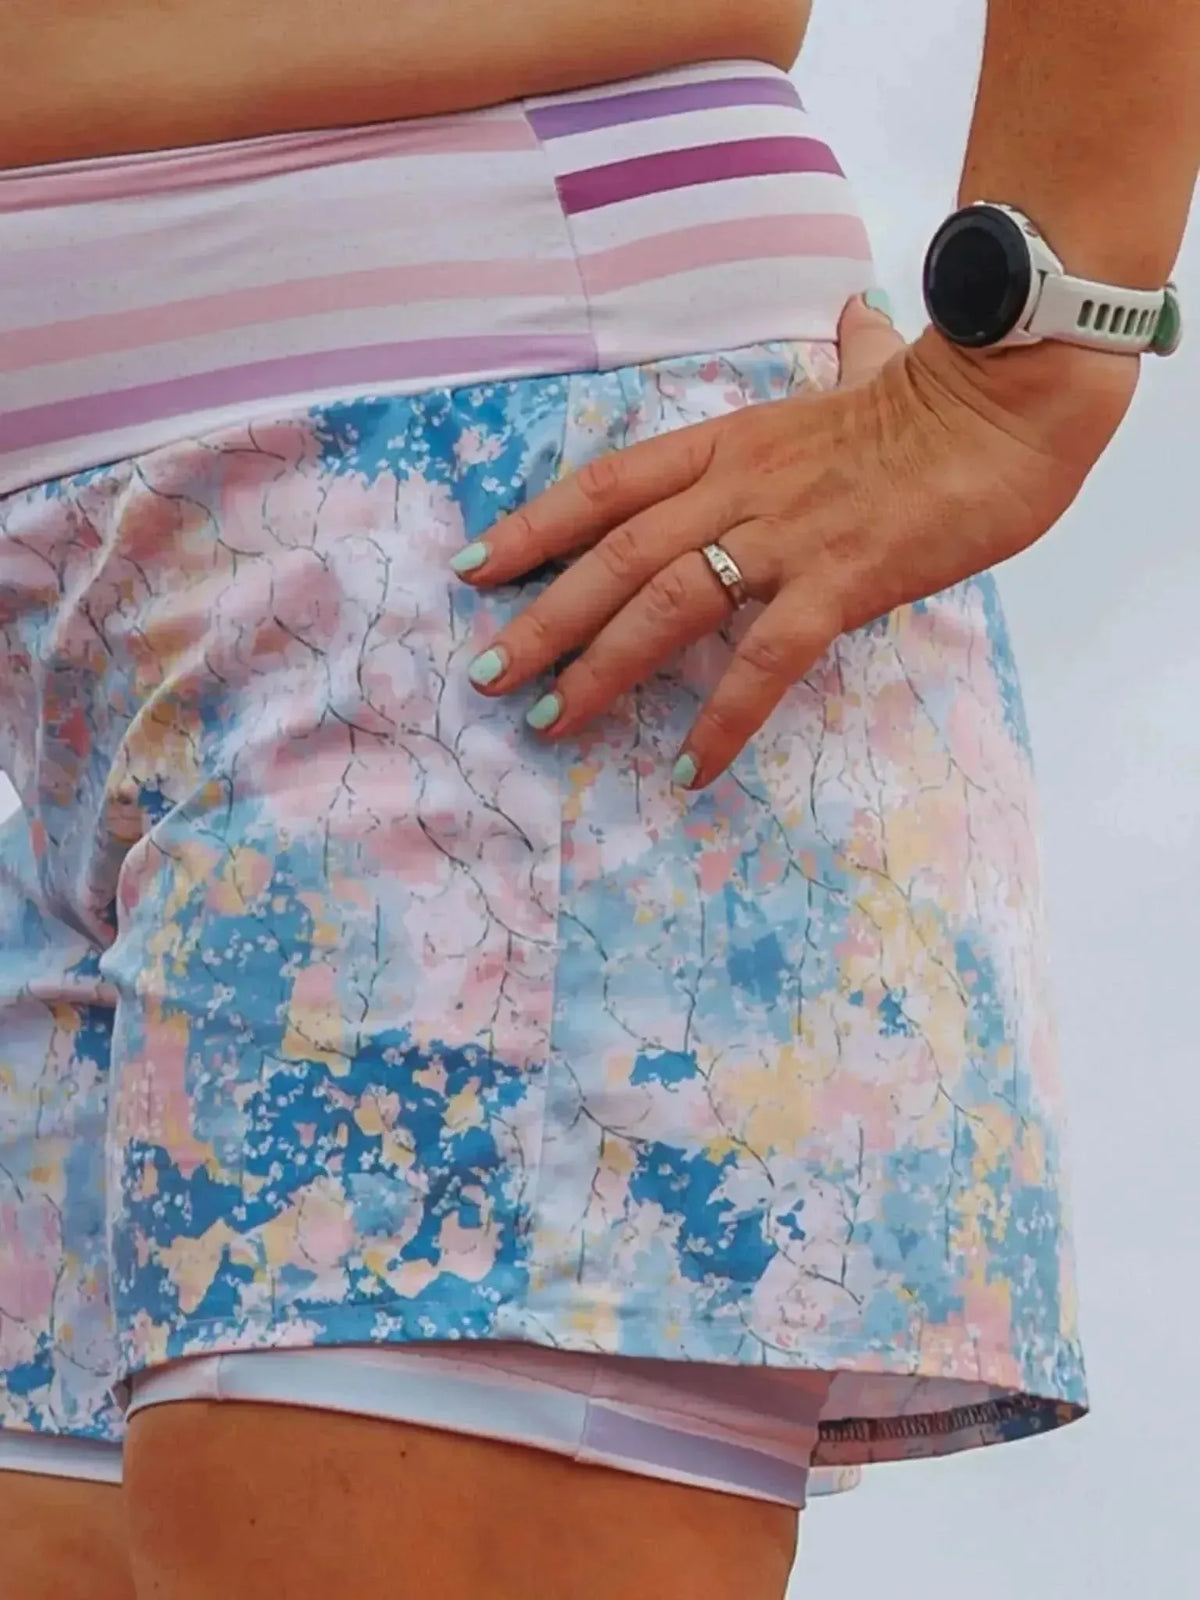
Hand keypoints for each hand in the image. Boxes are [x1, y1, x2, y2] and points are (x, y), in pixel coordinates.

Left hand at [451, 292, 1138, 788]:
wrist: (1015, 399)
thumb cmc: (941, 395)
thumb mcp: (868, 375)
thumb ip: (848, 358)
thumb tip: (860, 317)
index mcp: (731, 441)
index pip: (607, 484)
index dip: (533, 526)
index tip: (475, 567)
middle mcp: (740, 486)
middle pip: (614, 551)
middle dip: (542, 615)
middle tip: (487, 675)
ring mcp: (787, 533)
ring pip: (667, 601)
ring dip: (600, 665)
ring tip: (551, 720)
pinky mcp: (842, 579)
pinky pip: (766, 659)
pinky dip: (723, 718)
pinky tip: (690, 769)